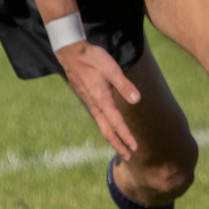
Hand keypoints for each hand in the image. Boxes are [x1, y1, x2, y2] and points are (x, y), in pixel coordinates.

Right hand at [58, 40, 140, 158]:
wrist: (71, 52)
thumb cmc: (92, 59)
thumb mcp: (112, 69)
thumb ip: (124, 85)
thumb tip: (136, 101)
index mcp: (102, 100)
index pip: (117, 124)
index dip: (126, 136)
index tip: (135, 148)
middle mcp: (94, 105)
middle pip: (106, 131)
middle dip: (118, 145)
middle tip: (127, 156)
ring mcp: (88, 102)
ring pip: (101, 126)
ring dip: (111, 138)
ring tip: (119, 146)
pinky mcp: (86, 98)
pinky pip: (97, 118)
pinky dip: (105, 128)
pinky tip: (108, 126)